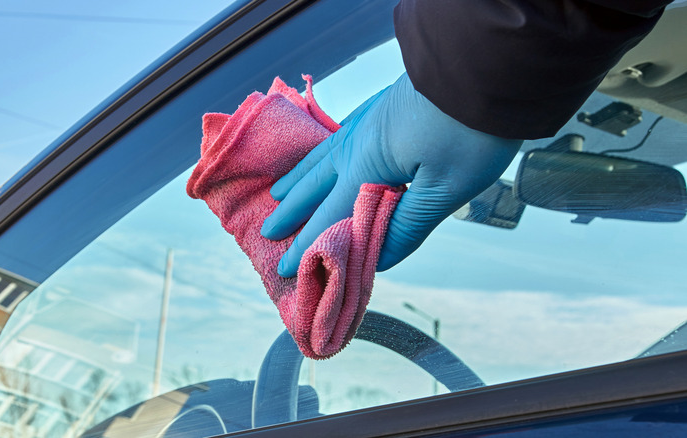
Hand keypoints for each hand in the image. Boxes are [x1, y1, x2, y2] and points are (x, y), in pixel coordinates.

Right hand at [261, 73, 522, 276]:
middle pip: (316, 185)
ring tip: (280, 192)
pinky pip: (338, 137)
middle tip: (268, 231)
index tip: (284, 268)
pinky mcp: (384, 107)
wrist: (487, 61)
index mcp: (368, 167)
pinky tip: (324, 152)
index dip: (308, 244)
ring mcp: (369, 121)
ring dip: (300, 179)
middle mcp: (358, 144)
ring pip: (323, 157)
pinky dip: (322, 153)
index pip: (330, 215)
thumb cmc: (472, 129)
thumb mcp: (445, 188)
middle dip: (294, 212)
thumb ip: (406, 226)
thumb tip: (376, 258)